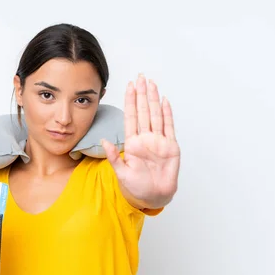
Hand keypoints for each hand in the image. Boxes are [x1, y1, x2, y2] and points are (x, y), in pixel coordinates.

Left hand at [101, 73, 179, 208]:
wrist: (153, 197)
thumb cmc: (136, 187)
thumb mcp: (121, 173)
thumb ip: (113, 157)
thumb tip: (104, 142)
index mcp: (132, 143)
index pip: (131, 117)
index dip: (130, 101)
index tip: (129, 87)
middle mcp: (145, 139)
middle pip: (144, 112)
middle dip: (142, 94)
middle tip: (140, 78)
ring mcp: (159, 141)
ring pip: (156, 115)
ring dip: (154, 99)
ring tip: (151, 84)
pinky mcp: (170, 147)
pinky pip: (169, 127)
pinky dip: (167, 114)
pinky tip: (164, 101)